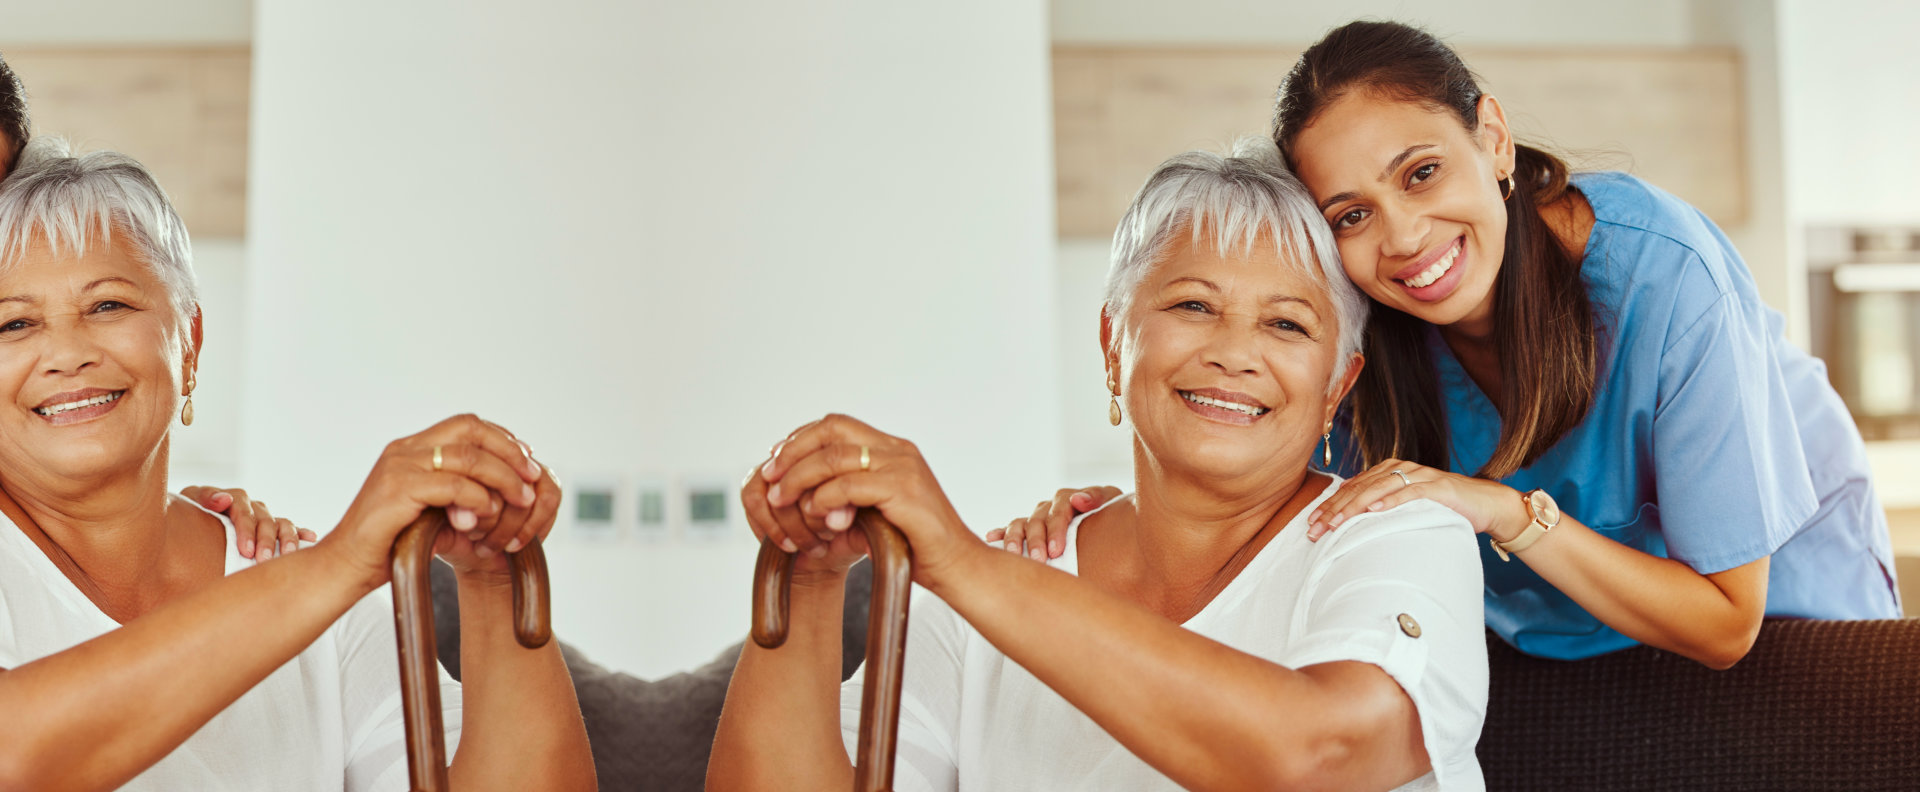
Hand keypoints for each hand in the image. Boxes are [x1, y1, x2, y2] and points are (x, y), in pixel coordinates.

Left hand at [181, 486, 317, 560]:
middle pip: (265, 519)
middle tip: (263, 560)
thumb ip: (203, 499)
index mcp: (232, 499)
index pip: (244, 509)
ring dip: (286, 539)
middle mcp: (252, 507)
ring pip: (281, 524)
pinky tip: (310, 538)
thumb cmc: (186, 519)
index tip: (246, 550)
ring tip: (287, 555)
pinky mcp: (272, 532)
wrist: (186, 530)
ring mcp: (264, 519)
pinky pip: (291, 530)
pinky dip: (302, 534)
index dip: (246, 529)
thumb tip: (225, 500)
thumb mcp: (188, 504)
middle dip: (266, 540)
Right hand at [320, 414, 547, 592]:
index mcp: (411, 449)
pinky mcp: (398, 489)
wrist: (345, 568)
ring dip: (502, 477)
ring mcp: (399, 466)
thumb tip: (507, 492)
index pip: (466, 425)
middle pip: (470, 429)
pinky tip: (486, 517)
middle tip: (532, 475)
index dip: (502, 439)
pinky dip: (477, 499)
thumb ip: (461, 495)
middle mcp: (404, 450)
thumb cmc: (388, 546)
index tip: (527, 461)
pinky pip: (453, 486)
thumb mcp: (431, 512)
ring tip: (521, 499)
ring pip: (467, 456)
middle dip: (509, 451)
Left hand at [756, 414, 978, 590]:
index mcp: (893, 450)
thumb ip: (845, 500)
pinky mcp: (904, 489)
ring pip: (835, 455)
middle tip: (770, 476)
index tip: (776, 462)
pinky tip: (815, 515)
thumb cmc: (917, 547)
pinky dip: (824, 498)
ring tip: (781, 499)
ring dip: (800, 476)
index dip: (801, 439)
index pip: (837, 426)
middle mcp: (898, 450)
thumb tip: (802, 498)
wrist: (957, 567)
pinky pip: (849, 485)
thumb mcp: (874, 515)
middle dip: (793, 451)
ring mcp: (903, 467)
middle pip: (832, 429)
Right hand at [982, 486, 1121, 560]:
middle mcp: (1049, 508)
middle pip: (1037, 520)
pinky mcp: (1029, 531)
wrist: (1110, 526)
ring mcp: (1037, 519)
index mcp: (1068, 499)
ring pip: (1020, 525)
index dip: (1056, 528)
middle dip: (1036, 540)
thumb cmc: (1112, 515)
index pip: (1058, 509)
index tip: (1057, 550)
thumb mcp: (1111, 502)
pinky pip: (1010, 530)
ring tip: (1014, 556)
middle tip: (1040, 560)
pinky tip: (991, 539)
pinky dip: (1000, 534)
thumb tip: (1077, 500)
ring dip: (1015, 540)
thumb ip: (1098, 498)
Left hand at [1306, 458, 1525, 540]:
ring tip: (1336, 522)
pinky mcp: (1436, 487)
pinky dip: (1391, 501)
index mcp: (1387, 472)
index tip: (1310, 525)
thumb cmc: (1441, 509)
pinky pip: (1410, 492)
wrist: (1484, 504)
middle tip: (1314, 528)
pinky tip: (1374, 511)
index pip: (1351, 489)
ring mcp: (1418, 476)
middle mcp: (1400, 469)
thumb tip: (1349, 528)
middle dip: (1334, 509)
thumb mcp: (1405, 509)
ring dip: (1355, 506)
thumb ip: (1380, 510)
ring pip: (1378, 489)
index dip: (1329, 506)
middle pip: (1359, 489)